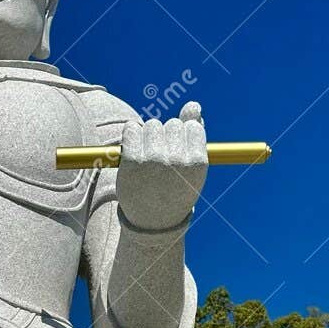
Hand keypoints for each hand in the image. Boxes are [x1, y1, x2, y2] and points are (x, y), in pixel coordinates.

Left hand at [115, 106, 206, 232]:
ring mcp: (153, 161)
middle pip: (171, 124)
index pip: (191, 126)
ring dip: (148, 136)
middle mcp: (177, 161)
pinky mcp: (131, 161)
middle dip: (166, 137)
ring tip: (148, 158)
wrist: (152, 221)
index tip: (178, 156)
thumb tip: (193, 106)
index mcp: (197, 162)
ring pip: (151, 125)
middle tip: (162, 160)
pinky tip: (134, 151)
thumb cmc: (176, 190)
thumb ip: (195, 134)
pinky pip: (131, 129)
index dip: (183, 138)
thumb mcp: (193, 167)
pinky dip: (131, 135)